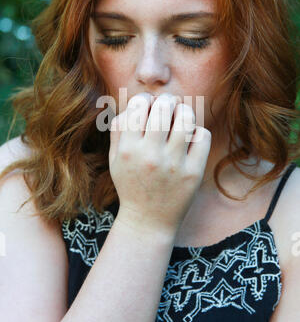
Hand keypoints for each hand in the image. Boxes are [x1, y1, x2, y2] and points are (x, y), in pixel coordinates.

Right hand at [109, 92, 210, 234]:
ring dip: (183, 112)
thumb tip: (134, 104)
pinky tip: (189, 140)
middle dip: (166, 101)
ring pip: (186, 117)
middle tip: (167, 107)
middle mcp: (150, 155)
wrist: (148, 221)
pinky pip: (202, 136)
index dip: (144, 100)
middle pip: (164, 106)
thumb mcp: (114, 159)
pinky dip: (197, 132)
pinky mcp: (193, 173)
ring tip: (180, 118)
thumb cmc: (131, 185)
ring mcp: (174, 164)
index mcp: (128, 149)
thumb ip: (118, 129)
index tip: (147, 107)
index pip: (138, 105)